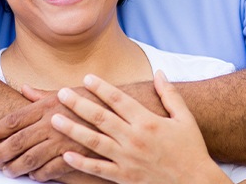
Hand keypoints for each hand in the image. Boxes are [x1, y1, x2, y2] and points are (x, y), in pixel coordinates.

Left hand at [0, 86, 101, 181]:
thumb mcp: (65, 92)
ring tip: (5, 171)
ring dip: (16, 166)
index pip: (15, 119)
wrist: (121, 109)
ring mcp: (64, 140)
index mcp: (48, 105)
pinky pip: (53, 169)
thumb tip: (23, 88)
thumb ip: (41, 95)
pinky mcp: (77, 154)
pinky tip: (34, 177)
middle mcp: (53, 122)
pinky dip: (41, 174)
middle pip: (19, 140)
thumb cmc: (91, 98)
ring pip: (32, 158)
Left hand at [51, 71, 231, 183]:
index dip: (101, 88)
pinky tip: (65, 155)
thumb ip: (170, 94)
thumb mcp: (184, 118)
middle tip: (61, 93)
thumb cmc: (191, 149)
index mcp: (147, 122)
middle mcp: (134, 139)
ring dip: (72, 130)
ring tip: (54, 120)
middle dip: (79, 104)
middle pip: (101, 118)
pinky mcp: (125, 178)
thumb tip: (159, 71)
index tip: (87, 77)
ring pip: (94, 142)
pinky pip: (99, 170)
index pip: (119, 100)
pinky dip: (81, 164)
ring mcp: (128, 160)